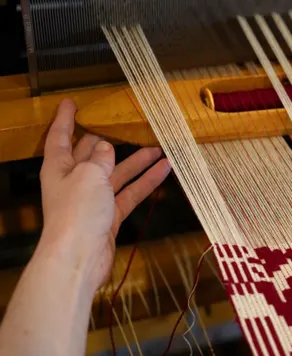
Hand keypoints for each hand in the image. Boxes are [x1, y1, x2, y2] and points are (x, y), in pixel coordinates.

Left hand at [39, 99, 170, 290]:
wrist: (78, 257)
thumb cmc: (77, 213)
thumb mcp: (89, 175)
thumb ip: (100, 158)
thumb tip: (106, 146)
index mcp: (60, 168)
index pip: (60, 137)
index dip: (66, 119)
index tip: (70, 102)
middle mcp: (75, 181)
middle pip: (91, 155)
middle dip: (106, 140)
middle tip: (123, 125)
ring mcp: (93, 200)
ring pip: (117, 173)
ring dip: (136, 161)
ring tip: (158, 147)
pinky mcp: (110, 216)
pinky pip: (130, 193)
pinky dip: (146, 182)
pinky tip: (164, 170)